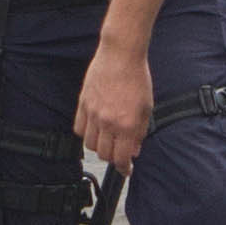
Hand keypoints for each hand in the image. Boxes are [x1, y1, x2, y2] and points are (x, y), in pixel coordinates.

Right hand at [76, 34, 153, 171]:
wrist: (121, 55)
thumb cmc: (137, 78)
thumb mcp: (146, 108)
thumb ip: (140, 132)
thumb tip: (134, 150)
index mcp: (127, 125)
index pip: (122, 158)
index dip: (125, 168)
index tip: (127, 170)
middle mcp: (108, 122)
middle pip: (105, 154)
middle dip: (113, 157)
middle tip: (119, 152)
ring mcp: (93, 113)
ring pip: (90, 144)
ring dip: (99, 146)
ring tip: (108, 139)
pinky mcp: (82, 104)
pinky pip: (79, 128)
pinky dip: (86, 133)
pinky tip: (95, 129)